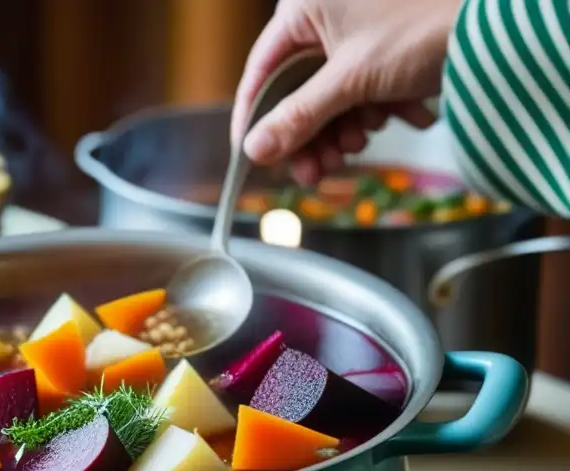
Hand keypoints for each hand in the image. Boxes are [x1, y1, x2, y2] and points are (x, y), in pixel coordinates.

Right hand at [231, 0, 462, 184]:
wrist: (500, 25)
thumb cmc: (424, 28)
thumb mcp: (352, 80)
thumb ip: (298, 117)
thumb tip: (255, 150)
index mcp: (303, 8)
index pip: (260, 73)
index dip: (255, 121)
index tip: (253, 159)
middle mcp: (323, 12)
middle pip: (296, 89)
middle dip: (311, 133)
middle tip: (318, 172)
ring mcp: (354, 25)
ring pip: (329, 93)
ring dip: (345, 125)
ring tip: (364, 141)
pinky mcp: (382, 41)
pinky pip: (360, 85)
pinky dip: (375, 107)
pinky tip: (400, 115)